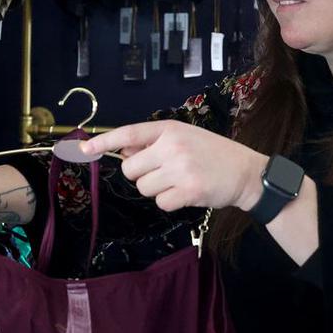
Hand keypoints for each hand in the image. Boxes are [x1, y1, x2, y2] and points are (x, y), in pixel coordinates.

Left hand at [80, 120, 268, 211]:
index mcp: (169, 129)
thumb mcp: (184, 137)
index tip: (85, 147)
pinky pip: (160, 202)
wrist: (247, 173)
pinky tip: (186, 193)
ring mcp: (180, 169)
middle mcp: (172, 147)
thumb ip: (154, 142)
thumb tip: (123, 150)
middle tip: (163, 172)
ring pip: (143, 188)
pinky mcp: (188, 192)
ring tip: (178, 181)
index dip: (104, 141)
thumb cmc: (212, 154)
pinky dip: (169, 201)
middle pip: (131, 168)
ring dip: (156, 190)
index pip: (128, 133)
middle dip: (141, 174)